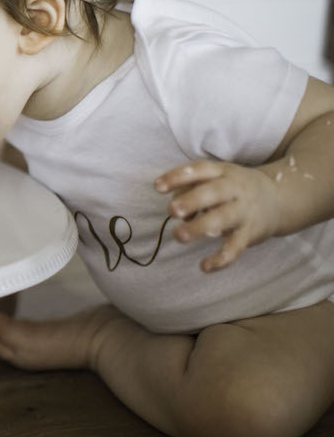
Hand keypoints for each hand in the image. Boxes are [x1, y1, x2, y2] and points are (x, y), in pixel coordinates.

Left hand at [154, 160, 281, 272]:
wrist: (280, 198)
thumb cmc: (235, 188)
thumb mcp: (217, 177)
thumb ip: (193, 188)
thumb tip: (176, 209)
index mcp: (222, 172)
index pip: (199, 170)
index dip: (178, 177)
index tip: (157, 187)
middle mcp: (234, 189)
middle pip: (213, 192)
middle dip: (192, 201)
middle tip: (172, 211)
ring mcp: (244, 211)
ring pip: (223, 219)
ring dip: (200, 227)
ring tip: (179, 236)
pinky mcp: (251, 233)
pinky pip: (236, 247)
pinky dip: (221, 259)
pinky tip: (204, 266)